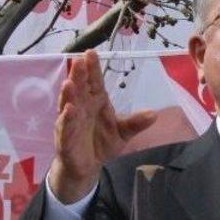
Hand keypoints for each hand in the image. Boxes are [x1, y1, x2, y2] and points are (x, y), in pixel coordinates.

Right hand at [49, 50, 155, 202]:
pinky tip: (69, 110)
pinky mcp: (65, 137)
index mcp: (95, 102)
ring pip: (68, 104)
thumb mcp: (122, 133)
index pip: (95, 82)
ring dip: (68, 94)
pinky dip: (67, 118)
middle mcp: (81, 108)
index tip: (91, 53)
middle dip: (79, 75)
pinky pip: (65, 126)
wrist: (88, 166)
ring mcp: (71, 121)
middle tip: (80, 60)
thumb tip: (154, 114)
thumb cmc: (102, 143)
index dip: (93, 69)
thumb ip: (135, 123)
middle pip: (80, 88)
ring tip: (69, 82)